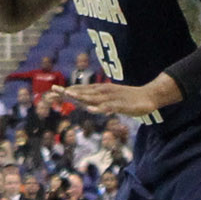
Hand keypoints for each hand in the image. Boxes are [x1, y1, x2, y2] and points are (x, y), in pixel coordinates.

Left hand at [47, 76, 181, 119]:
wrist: (149, 96)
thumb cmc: (129, 100)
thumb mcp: (112, 102)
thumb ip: (99, 103)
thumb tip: (87, 105)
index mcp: (100, 92)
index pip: (80, 91)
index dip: (66, 91)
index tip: (51, 91)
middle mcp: (104, 92)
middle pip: (83, 92)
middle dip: (68, 92)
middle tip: (52, 91)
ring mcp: (112, 98)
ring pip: (94, 97)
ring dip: (81, 96)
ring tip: (68, 94)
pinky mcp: (121, 105)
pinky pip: (109, 107)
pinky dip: (99, 108)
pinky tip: (91, 109)